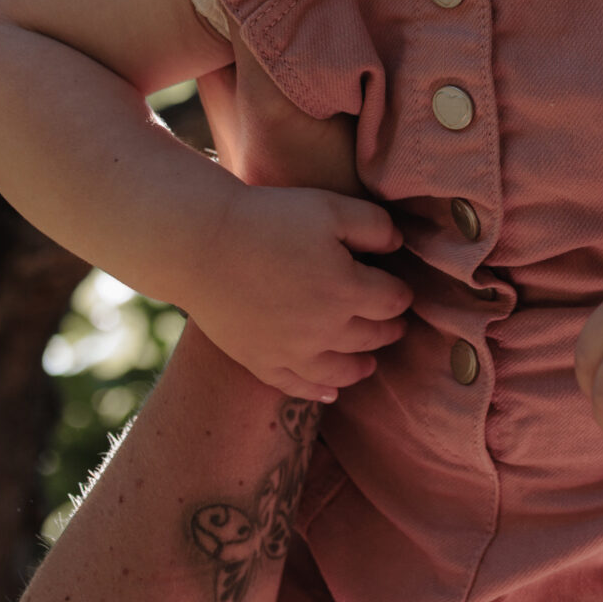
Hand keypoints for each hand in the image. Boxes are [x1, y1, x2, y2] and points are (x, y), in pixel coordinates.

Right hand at [171, 178, 412, 404]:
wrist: (201, 244)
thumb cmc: (268, 219)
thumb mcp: (330, 207)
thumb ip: (375, 225)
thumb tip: (399, 245)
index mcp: (347, 289)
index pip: (393, 301)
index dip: (401, 294)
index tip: (400, 289)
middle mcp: (326, 328)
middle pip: (372, 337)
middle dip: (388, 329)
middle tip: (395, 324)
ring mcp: (292, 351)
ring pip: (341, 370)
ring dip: (361, 366)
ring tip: (370, 363)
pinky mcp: (260, 361)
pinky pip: (297, 387)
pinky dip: (319, 392)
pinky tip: (330, 393)